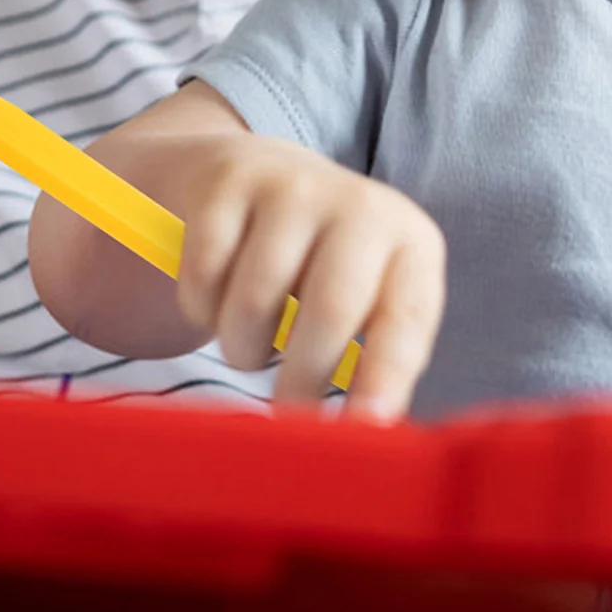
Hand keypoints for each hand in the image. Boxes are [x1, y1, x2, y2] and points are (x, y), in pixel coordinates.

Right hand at [175, 134, 446, 418]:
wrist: (265, 174)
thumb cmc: (326, 264)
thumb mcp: (370, 296)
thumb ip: (376, 360)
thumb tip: (364, 437)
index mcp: (410, 245)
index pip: (405, 320)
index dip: (386, 378)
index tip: (363, 429)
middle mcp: (360, 206)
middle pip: (331, 309)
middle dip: (303, 379)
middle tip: (288, 410)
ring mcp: (292, 187)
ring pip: (255, 300)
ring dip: (243, 346)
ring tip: (249, 343)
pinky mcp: (230, 182)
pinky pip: (204, 274)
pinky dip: (201, 308)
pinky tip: (217, 300)